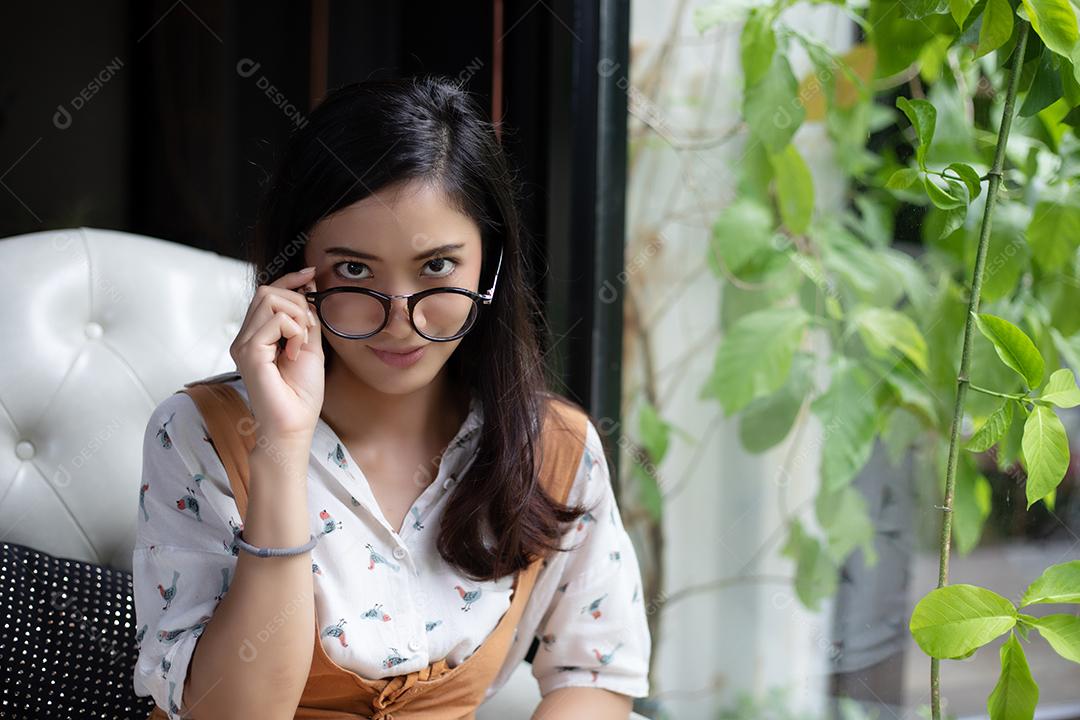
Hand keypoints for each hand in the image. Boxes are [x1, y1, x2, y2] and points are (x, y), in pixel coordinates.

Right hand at [230, 266, 324, 445]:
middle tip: (307, 332)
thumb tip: (309, 286)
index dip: (289, 280)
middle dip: (297, 302)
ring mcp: (243, 344)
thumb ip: (307, 318)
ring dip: (297, 318)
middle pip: (266, 291)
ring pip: (270, 300)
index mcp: (256, 335)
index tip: (311, 274)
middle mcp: (245, 337)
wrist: (295, 424)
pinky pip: (275, 320)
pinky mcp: (249, 352)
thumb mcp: (310, 346)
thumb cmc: (301, 393)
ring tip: (300, 345)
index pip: (266, 293)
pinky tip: (295, 355)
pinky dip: (295, 332)